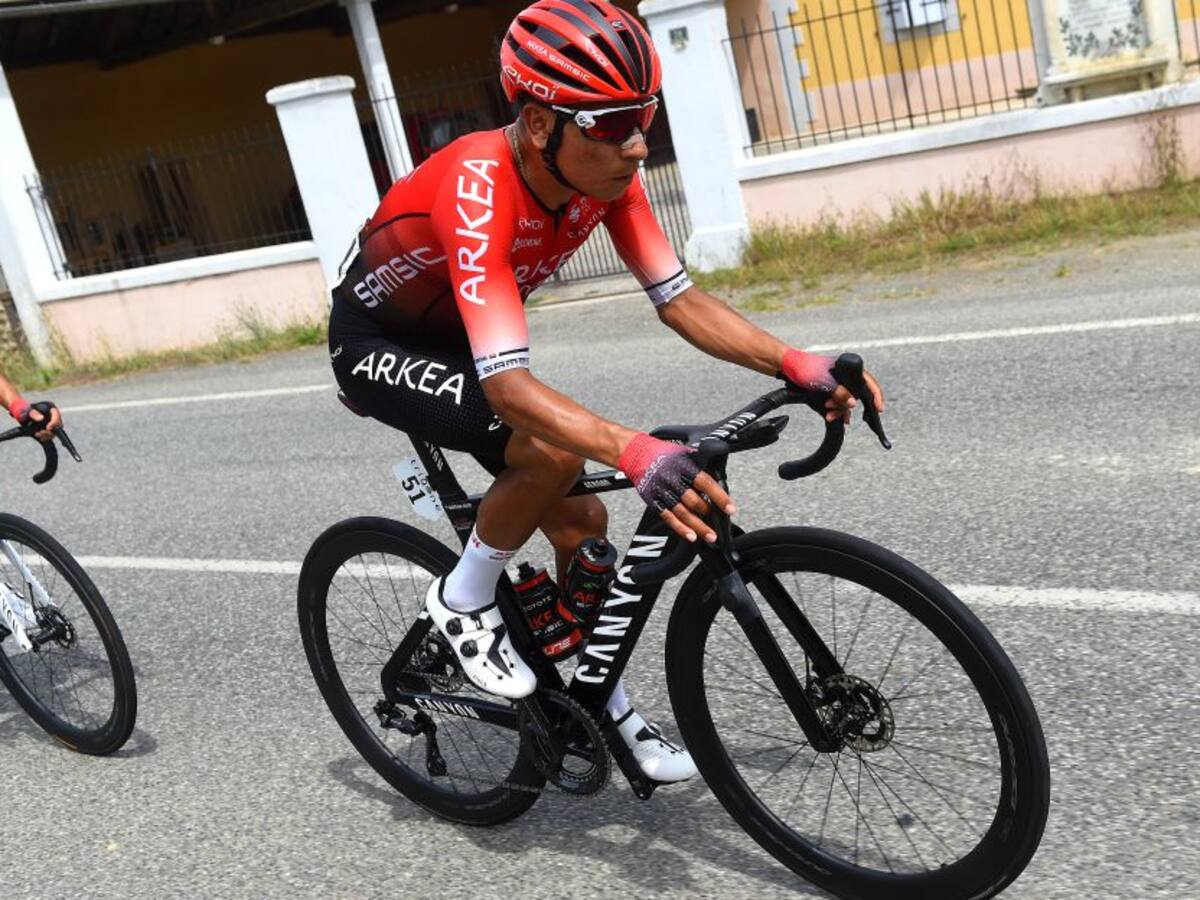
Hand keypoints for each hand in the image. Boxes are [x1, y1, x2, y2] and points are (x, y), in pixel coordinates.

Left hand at [13, 401, 62, 441]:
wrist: (20, 413)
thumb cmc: (24, 409)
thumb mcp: (28, 411)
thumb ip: (34, 414)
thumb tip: (41, 419)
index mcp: (51, 407)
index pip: (57, 415)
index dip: (54, 422)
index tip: (48, 428)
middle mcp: (53, 415)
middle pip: (58, 425)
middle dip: (50, 431)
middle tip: (40, 433)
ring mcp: (52, 422)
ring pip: (55, 431)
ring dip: (47, 435)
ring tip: (37, 434)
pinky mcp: (49, 428)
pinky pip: (50, 434)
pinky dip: (45, 437)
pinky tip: (39, 436)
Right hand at [618, 433, 736, 542]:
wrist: (635, 453)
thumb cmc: (663, 453)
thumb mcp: (685, 452)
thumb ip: (701, 465)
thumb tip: (720, 478)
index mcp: (684, 466)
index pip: (705, 483)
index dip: (719, 497)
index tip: (731, 509)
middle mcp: (672, 479)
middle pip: (693, 501)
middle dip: (708, 514)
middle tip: (719, 525)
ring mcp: (662, 491)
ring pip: (682, 513)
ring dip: (698, 527)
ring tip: (710, 536)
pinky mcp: (653, 500)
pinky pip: (668, 517)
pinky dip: (680, 528)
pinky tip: (691, 536)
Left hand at [781, 348, 885, 422]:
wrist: (787, 366)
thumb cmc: (805, 368)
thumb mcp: (824, 382)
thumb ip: (840, 392)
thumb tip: (854, 403)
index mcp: (848, 367)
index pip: (869, 381)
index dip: (876, 395)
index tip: (879, 409)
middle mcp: (845, 374)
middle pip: (856, 394)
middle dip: (846, 406)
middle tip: (834, 410)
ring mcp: (837, 382)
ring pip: (845, 400)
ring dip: (838, 409)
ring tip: (828, 412)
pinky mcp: (829, 388)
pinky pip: (837, 401)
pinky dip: (835, 409)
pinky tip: (833, 417)